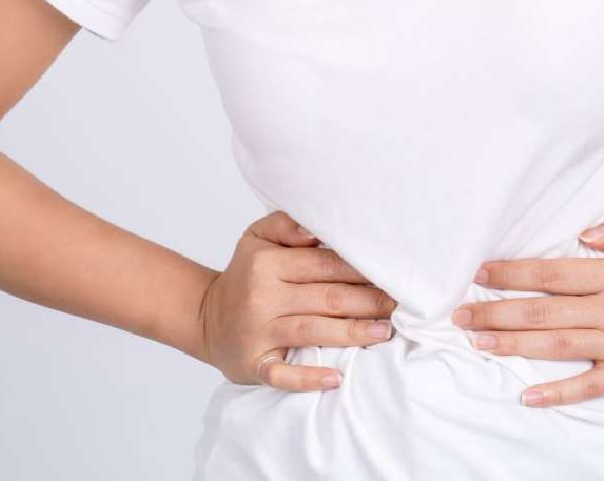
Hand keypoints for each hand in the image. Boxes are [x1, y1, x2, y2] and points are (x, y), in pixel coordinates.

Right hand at [198, 209, 396, 392]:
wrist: (205, 316)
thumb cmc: (245, 273)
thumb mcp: (257, 237)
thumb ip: (287, 224)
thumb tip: (316, 229)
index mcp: (267, 262)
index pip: (323, 264)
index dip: (359, 269)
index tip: (390, 273)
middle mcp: (262, 296)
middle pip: (325, 297)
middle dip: (366, 301)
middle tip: (398, 304)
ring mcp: (258, 332)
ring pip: (313, 331)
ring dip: (352, 333)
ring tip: (384, 333)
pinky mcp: (253, 363)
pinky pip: (283, 374)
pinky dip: (309, 378)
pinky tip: (336, 379)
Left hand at [452, 212, 603, 407]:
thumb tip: (583, 233)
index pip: (552, 274)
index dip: (513, 273)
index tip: (481, 273)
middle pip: (544, 311)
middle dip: (498, 311)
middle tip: (461, 313)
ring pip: (557, 345)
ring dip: (513, 345)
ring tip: (477, 341)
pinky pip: (587, 387)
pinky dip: (557, 393)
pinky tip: (527, 395)